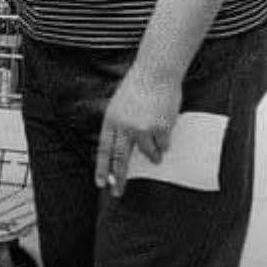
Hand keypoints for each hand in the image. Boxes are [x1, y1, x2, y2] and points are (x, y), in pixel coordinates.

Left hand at [95, 66, 180, 196]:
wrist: (155, 73)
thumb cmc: (138, 87)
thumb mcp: (120, 106)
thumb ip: (120, 127)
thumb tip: (127, 151)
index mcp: (110, 121)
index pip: (104, 150)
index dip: (102, 168)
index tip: (101, 183)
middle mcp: (124, 127)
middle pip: (120, 159)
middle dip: (119, 178)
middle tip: (118, 192)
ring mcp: (142, 129)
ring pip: (148, 154)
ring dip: (153, 156)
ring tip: (157, 151)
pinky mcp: (160, 129)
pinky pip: (163, 145)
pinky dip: (165, 142)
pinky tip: (165, 128)